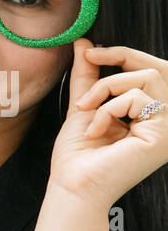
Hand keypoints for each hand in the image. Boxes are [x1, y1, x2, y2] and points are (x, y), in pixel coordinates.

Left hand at [49, 38, 167, 210]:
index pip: (153, 71)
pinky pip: (136, 98)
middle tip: (92, 59)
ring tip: (86, 109)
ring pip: (146, 78)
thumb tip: (85, 44)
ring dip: (107, 87)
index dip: (125, 53)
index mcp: (151, 115)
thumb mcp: (85, 106)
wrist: (72, 186)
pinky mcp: (163, 134)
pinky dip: (107, 109)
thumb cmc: (78, 157)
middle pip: (158, 68)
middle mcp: (166, 120)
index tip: (92, 52)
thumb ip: (89, 76)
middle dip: (122, 56)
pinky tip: (95, 131)